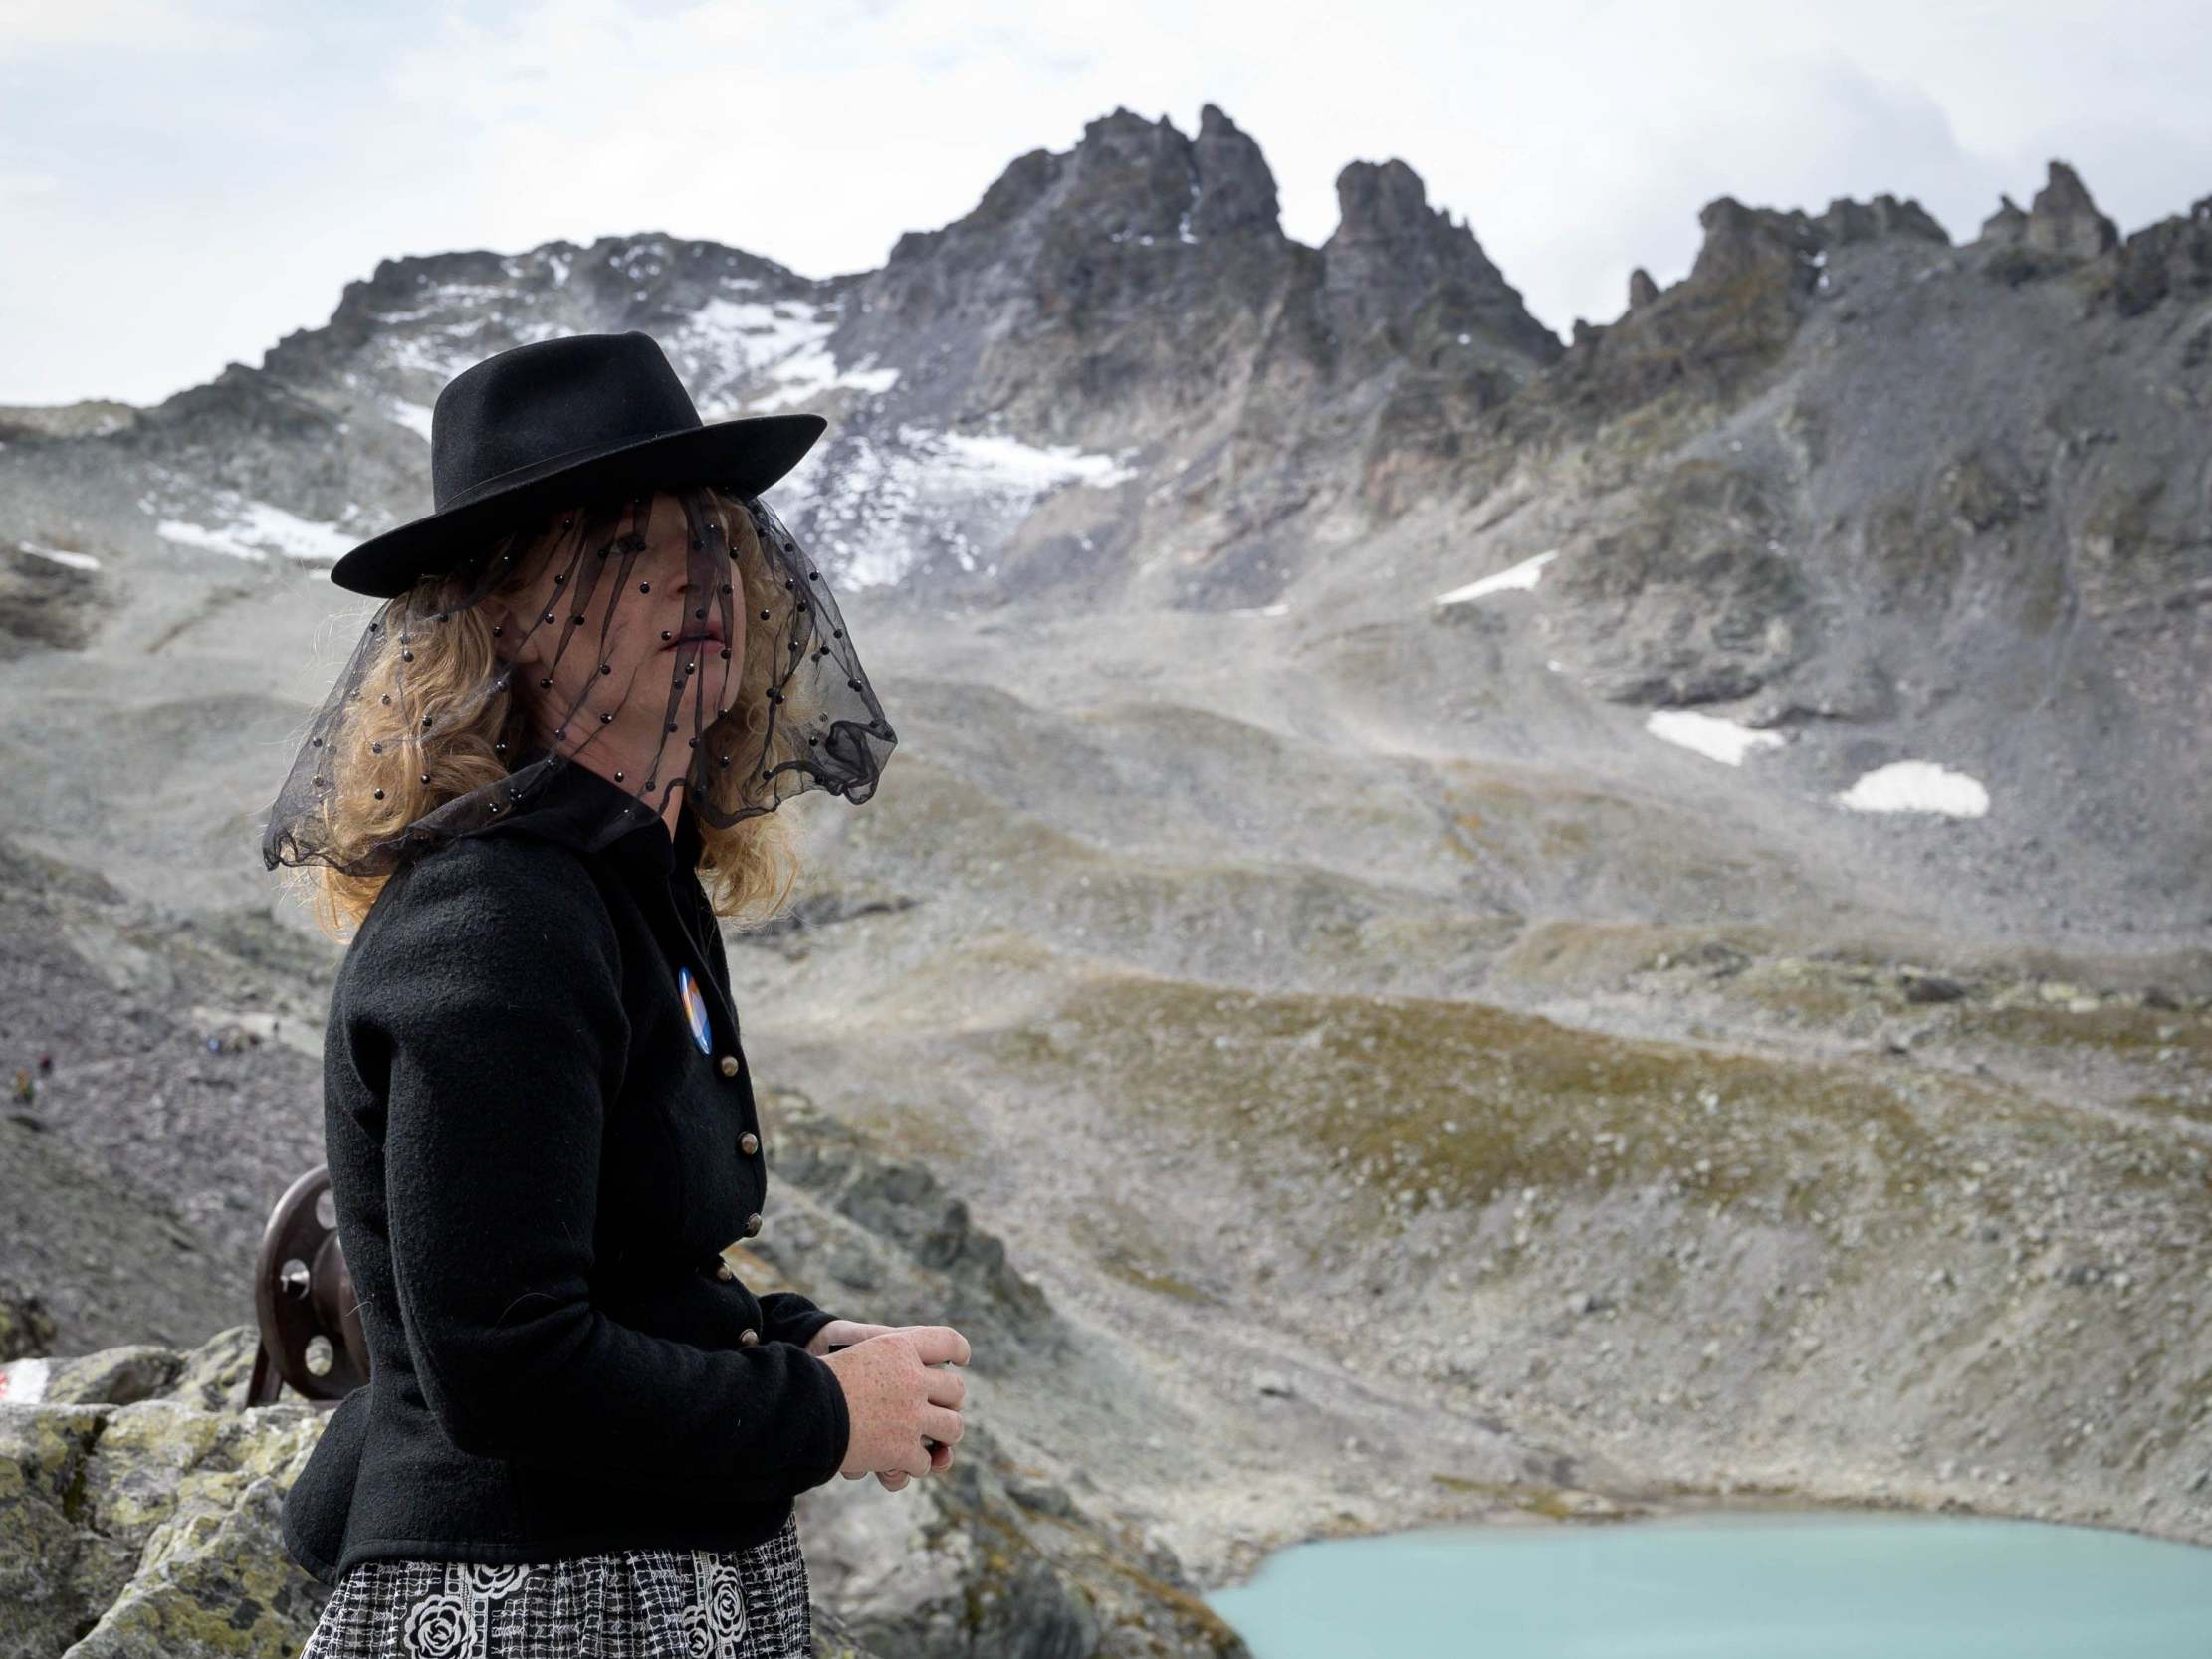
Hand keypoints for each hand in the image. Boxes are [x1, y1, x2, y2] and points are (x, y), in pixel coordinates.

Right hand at [814, 1325, 967, 1487]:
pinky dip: (910, 1466)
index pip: (947, 1340)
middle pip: (956, 1389)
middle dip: (950, 1403)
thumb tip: (925, 1376)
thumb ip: (889, 1359)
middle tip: (940, 1411)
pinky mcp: (903, 1448)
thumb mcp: (856, 1351)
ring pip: (952, 1429)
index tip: (962, 1359)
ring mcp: (912, 1415)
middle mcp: (913, 1378)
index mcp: (900, 1346)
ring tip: (932, 1444)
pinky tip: (895, 1464)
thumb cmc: (818, 1381)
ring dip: (942, 1439)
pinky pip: (923, 1461)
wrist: (800, 1409)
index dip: (958, 1350)